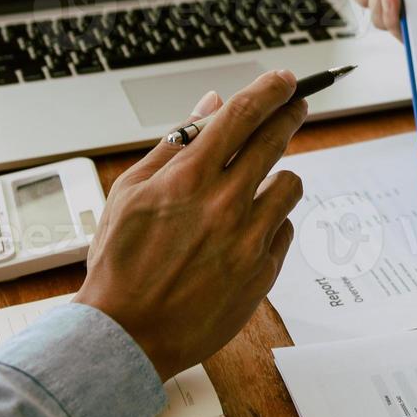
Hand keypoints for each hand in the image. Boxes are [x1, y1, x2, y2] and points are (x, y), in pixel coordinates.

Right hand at [75, 73, 306, 382]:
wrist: (127, 335)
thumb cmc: (120, 264)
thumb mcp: (130, 193)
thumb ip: (174, 144)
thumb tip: (209, 105)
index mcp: (188, 178)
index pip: (243, 115)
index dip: (270, 90)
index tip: (286, 80)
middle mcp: (224, 203)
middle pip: (275, 140)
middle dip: (290, 115)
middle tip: (296, 106)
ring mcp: (248, 239)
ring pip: (290, 184)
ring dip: (276, 177)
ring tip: (258, 186)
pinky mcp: (263, 271)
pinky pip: (284, 229)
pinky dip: (270, 223)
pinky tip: (245, 233)